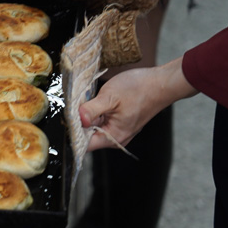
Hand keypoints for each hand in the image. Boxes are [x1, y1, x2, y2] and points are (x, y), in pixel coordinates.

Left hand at [80, 57, 197, 150]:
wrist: (161, 82)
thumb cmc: (139, 89)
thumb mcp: (110, 97)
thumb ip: (91, 110)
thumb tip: (77, 120)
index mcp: (114, 136)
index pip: (84, 144)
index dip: (73, 132)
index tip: (66, 119)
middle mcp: (116, 137)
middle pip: (87, 135)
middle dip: (78, 122)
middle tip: (75, 105)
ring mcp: (119, 128)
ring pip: (93, 126)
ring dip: (87, 115)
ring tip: (86, 100)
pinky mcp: (120, 120)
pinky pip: (101, 119)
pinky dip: (95, 111)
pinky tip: (95, 99)